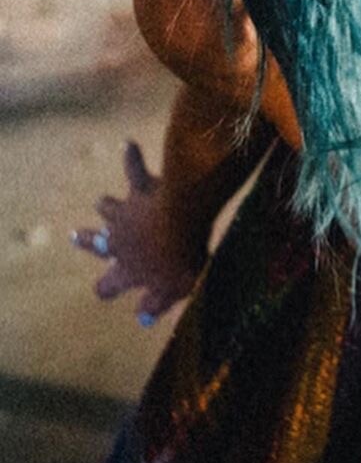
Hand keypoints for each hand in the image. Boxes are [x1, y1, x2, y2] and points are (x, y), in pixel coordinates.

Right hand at [71, 140, 209, 325]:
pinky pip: (134, 169)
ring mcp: (127, 212)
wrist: (183, 219)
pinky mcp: (141, 188)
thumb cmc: (181, 259)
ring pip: (107, 207)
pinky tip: (128, 144)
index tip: (104, 289)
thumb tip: (144, 318)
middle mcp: (119, 240)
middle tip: (75, 236)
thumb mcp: (173, 289)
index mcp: (127, 269)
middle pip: (96, 243)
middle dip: (86, 241)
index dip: (106, 287)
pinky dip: (130, 156)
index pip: (108, 285)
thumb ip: (157, 303)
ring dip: (106, 205)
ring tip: (102, 201)